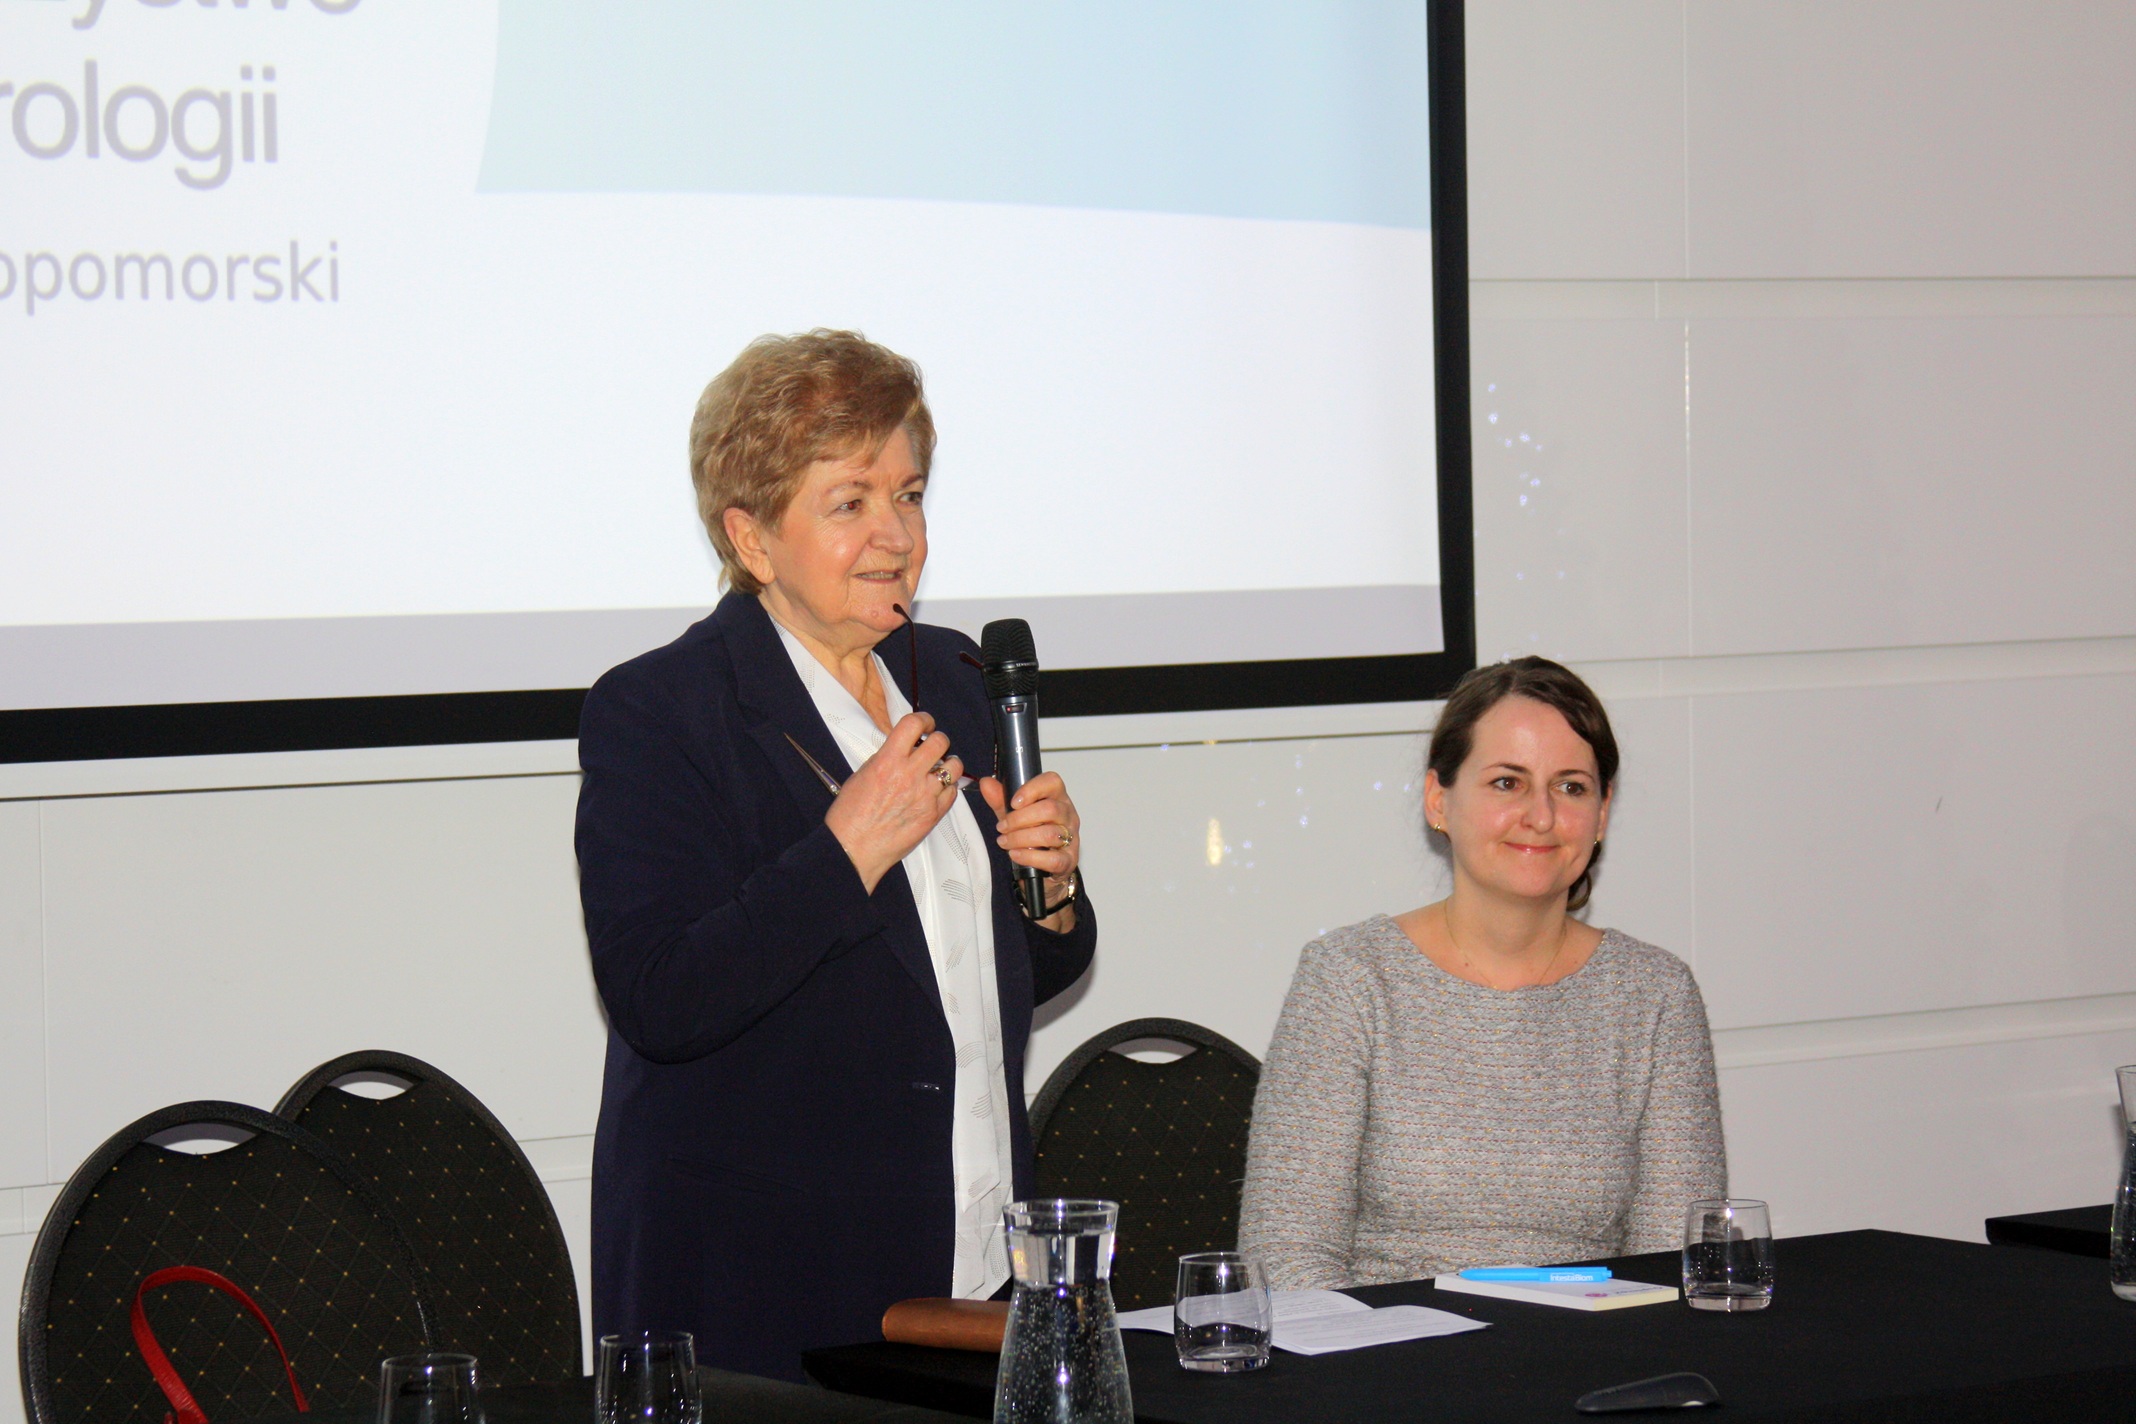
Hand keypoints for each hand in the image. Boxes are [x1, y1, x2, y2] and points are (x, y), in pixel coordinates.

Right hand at [825, 712, 962, 892]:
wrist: (853, 849)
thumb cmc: (850, 816)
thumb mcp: (862, 774)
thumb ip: (886, 758)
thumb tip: (902, 748)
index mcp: (888, 760)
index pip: (914, 724)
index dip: (924, 719)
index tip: (925, 724)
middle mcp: (910, 774)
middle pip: (940, 741)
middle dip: (938, 740)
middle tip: (932, 747)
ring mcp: (925, 795)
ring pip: (954, 767)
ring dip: (947, 764)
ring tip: (938, 769)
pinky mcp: (933, 814)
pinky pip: (953, 793)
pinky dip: (947, 788)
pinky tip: (936, 791)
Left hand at [980, 771, 1080, 927]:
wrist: (1044, 872)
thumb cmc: (1033, 838)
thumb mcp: (1014, 816)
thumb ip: (1001, 800)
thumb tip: (987, 783)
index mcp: (1057, 799)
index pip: (1052, 782)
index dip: (1032, 789)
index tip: (1013, 802)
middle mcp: (1068, 816)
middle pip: (1050, 809)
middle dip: (1019, 819)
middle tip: (1002, 827)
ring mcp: (1071, 839)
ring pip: (1049, 834)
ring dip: (1020, 838)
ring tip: (1005, 842)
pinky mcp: (1068, 861)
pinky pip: (1052, 859)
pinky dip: (1030, 857)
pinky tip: (1016, 855)